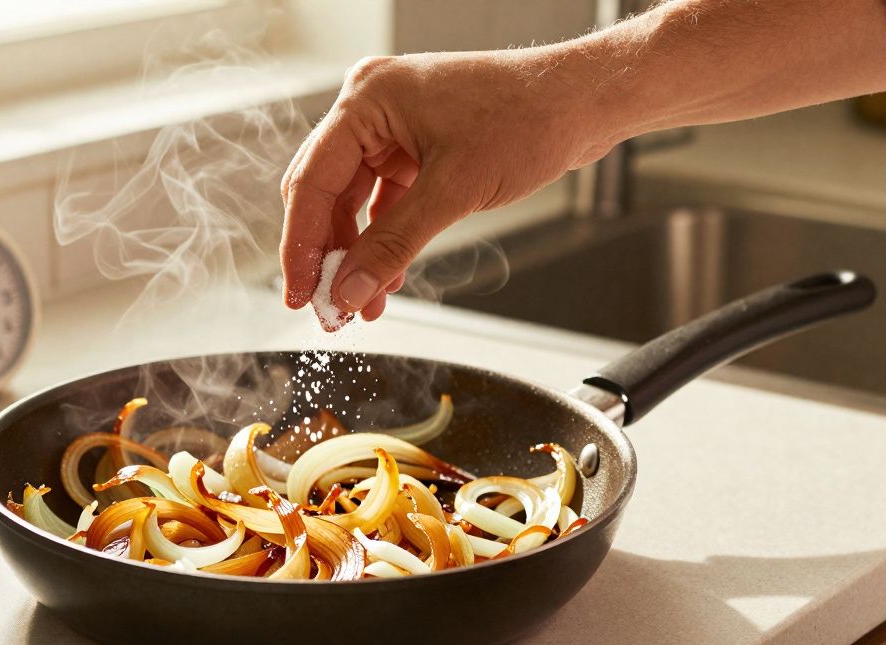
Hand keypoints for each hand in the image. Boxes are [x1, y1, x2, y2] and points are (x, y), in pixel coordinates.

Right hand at [279, 49, 613, 318]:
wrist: (584, 102)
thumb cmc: (530, 117)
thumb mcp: (454, 191)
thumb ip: (394, 245)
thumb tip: (350, 290)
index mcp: (367, 99)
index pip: (312, 181)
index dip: (301, 245)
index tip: (300, 292)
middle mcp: (372, 108)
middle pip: (326, 193)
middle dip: (328, 254)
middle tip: (326, 305)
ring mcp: (393, 127)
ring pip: (353, 202)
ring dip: (357, 254)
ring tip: (360, 303)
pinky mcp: (414, 146)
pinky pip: (383, 200)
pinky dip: (383, 239)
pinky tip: (385, 279)